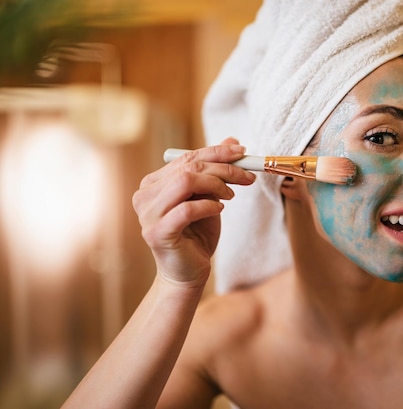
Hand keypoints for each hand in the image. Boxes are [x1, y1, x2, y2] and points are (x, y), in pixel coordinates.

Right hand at [132, 139, 255, 287]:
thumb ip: (214, 170)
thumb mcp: (209, 198)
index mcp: (153, 183)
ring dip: (216, 185)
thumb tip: (232, 141)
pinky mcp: (157, 233)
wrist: (188, 272)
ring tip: (230, 196)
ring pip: (186, 182)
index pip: (186, 157)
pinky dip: (208, 206)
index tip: (243, 152)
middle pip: (188, 167)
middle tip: (246, 177)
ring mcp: (148, 215)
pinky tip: (219, 210)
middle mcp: (145, 195)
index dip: (216, 152)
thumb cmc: (197, 234)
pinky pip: (187, 209)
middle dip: (223, 168)